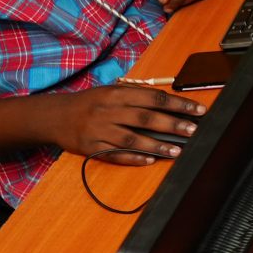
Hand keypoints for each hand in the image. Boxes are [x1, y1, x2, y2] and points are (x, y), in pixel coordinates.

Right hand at [33, 84, 204, 164]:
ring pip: (131, 139)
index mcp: (116, 94)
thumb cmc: (91, 103)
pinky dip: (133, 158)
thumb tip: (171, 102)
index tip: (198, 110)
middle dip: (172, 124)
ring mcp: (98, 130)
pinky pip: (114, 154)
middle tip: (193, 131)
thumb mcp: (111, 91)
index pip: (153, 98)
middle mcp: (107, 111)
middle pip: (145, 118)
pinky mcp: (90, 147)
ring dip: (156, 145)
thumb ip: (138, 95)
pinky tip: (151, 160)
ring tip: (177, 150)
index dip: (178, 104)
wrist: (54, 116)